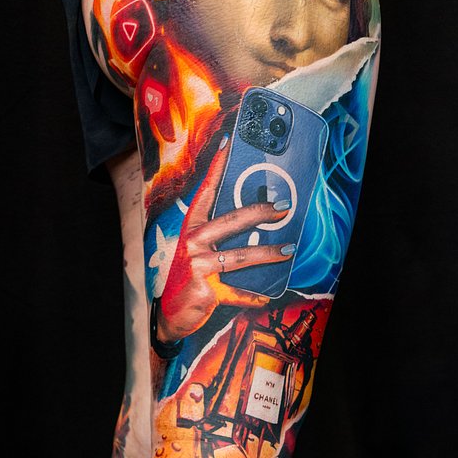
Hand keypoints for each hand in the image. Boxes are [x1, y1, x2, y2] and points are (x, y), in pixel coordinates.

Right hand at [155, 141, 296, 344]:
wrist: (169, 314)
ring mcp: (199, 266)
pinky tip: (267, 297)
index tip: (229, 143)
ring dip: (268, 252)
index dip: (217, 166)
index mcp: (191, 228)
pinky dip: (254, 297)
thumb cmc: (188, 278)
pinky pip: (237, 292)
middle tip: (284, 207)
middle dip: (261, 212)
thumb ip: (219, 238)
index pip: (205, 192)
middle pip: (232, 220)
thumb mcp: (197, 252)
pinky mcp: (207, 290)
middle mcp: (193, 243)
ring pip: (240, 256)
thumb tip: (256, 225)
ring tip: (288, 249)